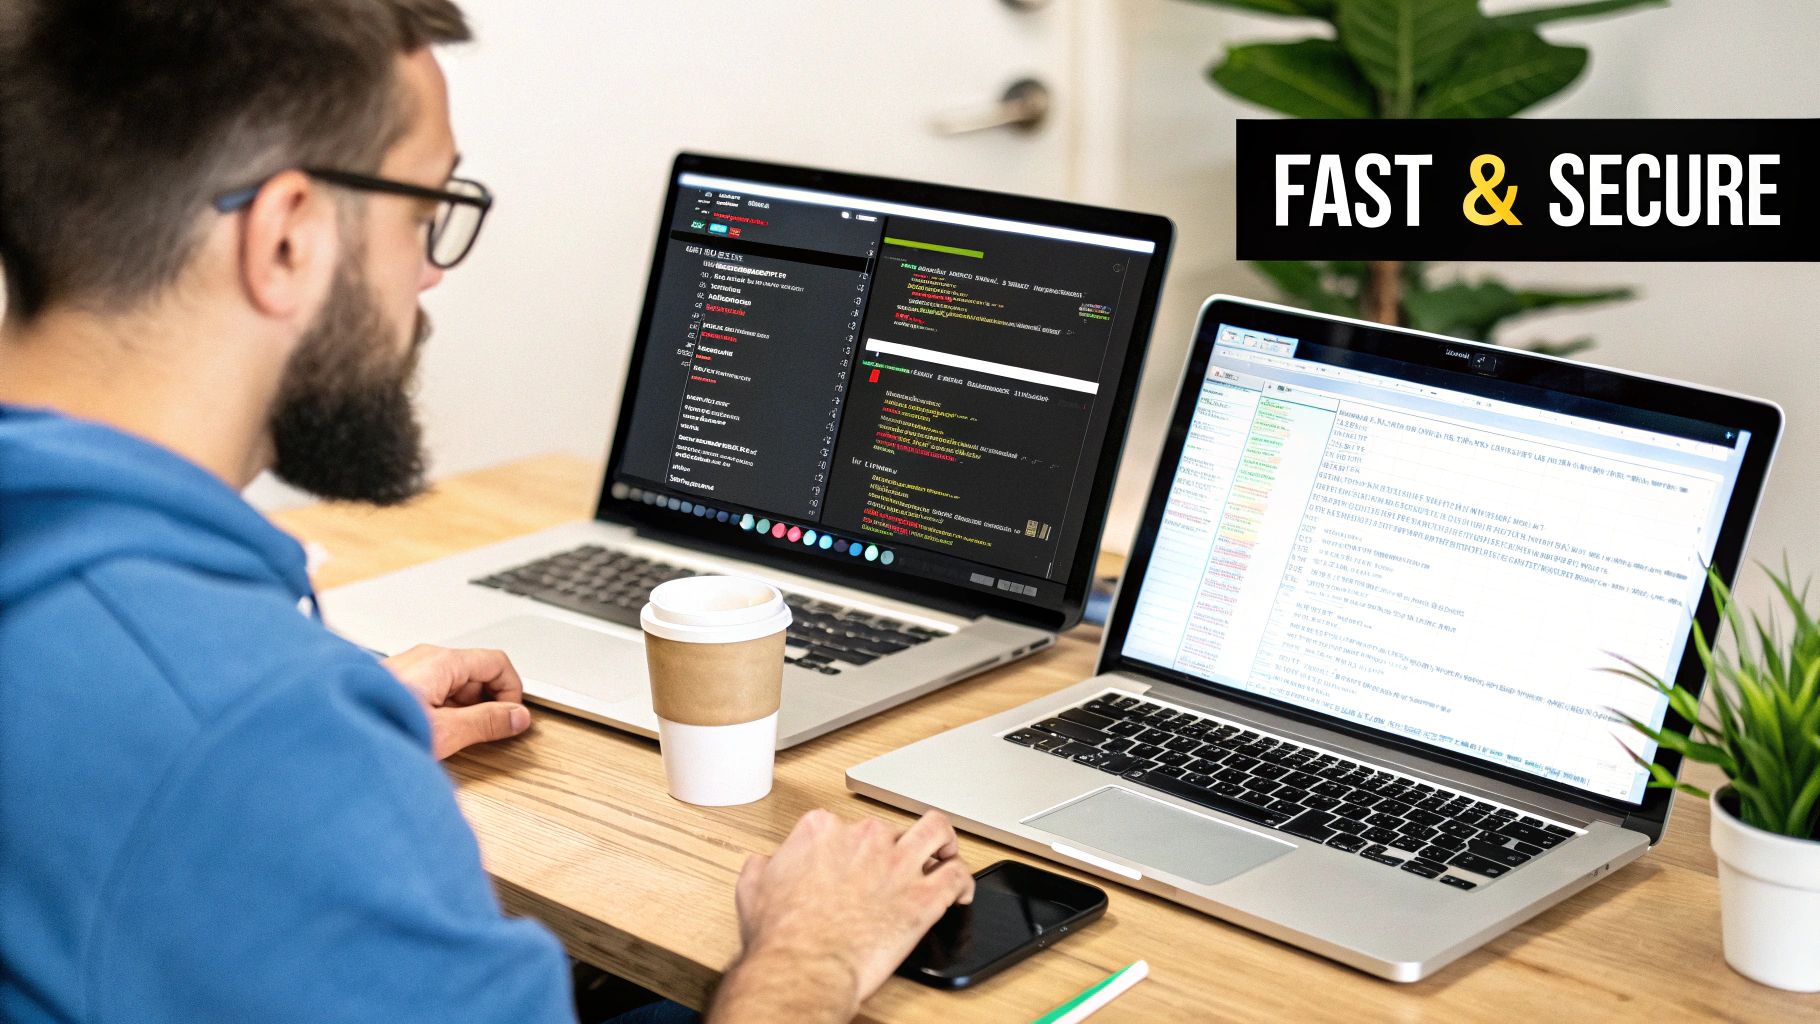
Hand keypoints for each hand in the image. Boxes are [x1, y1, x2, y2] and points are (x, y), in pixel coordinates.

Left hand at [381, 644, 530, 758]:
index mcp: (440, 661)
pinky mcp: (397, 685)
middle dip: (488, 703)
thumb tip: (516, 717)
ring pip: (456, 684)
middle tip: (488, 733)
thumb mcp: (444, 732)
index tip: (511, 719)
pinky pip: (435, 691)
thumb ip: (486, 722)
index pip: (497, 662)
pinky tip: (433, 735)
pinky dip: (445, 711)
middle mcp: (425, 658)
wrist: (326, 736)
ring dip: (466, 710)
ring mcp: (409, 670)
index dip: (511, 691)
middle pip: (477, 673)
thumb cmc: (377, 727)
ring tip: (455, 740)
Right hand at [713, 809, 974, 1021]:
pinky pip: (957, 876)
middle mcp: (865, 838)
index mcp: (823, 830)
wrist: (805, 968)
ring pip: (936, 832)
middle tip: (894, 868)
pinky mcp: (924, 897)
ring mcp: (898, 864)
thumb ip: (766, 866)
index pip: (847, 823)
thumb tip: (767, 864)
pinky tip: (961, 892)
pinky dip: (963, 881)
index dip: (852, 844)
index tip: (853, 861)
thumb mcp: (754, 889)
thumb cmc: (782, 937)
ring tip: (944, 854)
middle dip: (894, 848)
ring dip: (943, 842)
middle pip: (891, 828)